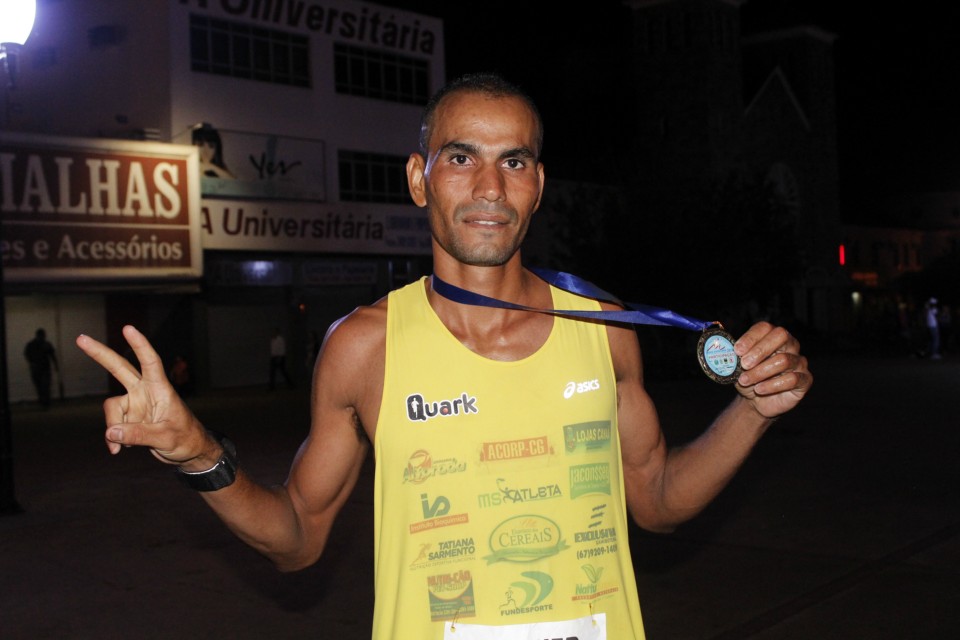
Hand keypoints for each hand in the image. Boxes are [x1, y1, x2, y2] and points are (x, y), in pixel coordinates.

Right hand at [76, 325, 209, 465]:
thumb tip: (111, 432)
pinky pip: (111, 424)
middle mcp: (145, 392)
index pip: (150, 362)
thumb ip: (138, 435)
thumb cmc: (185, 438)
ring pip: (111, 408)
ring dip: (112, 427)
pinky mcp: (129, 417)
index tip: (128, 328)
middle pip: (119, 368)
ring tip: (122, 447)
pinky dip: (112, 438)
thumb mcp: (165, 438)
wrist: (187, 451)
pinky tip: (119, 450)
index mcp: (160, 389)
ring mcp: (135, 404)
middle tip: (81, 338)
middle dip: (100, 354)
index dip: (140, 345)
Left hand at [733, 321, 811, 418]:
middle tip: (744, 364)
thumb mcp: (737, 367)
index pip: (765, 328)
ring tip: (745, 380)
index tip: (737, 350)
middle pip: (780, 336)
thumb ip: (733, 357)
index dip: (751, 337)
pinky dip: (772, 385)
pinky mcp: (805, 379)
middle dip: (759, 351)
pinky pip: (792, 379)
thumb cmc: (748, 378)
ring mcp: (799, 361)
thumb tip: (725, 351)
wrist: (757, 402)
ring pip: (783, 360)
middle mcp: (789, 345)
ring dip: (760, 372)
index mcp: (772, 336)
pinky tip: (759, 389)